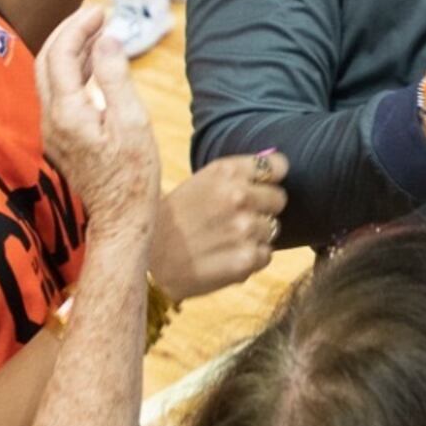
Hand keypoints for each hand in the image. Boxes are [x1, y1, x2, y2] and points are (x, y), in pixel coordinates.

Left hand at [36, 7, 159, 230]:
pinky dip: (72, 71)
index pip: (60, 54)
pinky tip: (93, 65)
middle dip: (67, 32)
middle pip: (46, 61)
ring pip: (49, 77)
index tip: (101, 11)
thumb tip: (107, 39)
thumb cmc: (134, 174)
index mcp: (67, 112)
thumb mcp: (133, 121)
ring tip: (98, 34)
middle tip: (95, 15)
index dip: (78, 27)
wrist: (121, 217)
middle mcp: (50, 119)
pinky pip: (57, 93)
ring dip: (69, 50)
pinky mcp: (59, 138)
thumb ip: (115, 77)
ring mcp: (51, 131)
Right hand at [154, 149, 287, 300]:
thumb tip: (279, 167)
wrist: (146, 255)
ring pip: (272, 229)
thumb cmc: (175, 217)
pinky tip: (225, 257)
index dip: (270, 179)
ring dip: (254, 236)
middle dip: (263, 209)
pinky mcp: (246, 259)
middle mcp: (238, 195)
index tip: (260, 186)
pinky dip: (250, 259)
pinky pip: (265, 255)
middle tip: (236, 219)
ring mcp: (244, 228)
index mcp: (227, 171)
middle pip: (279, 199)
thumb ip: (238, 176)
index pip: (278, 166)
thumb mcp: (201, 182)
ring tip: (224, 240)